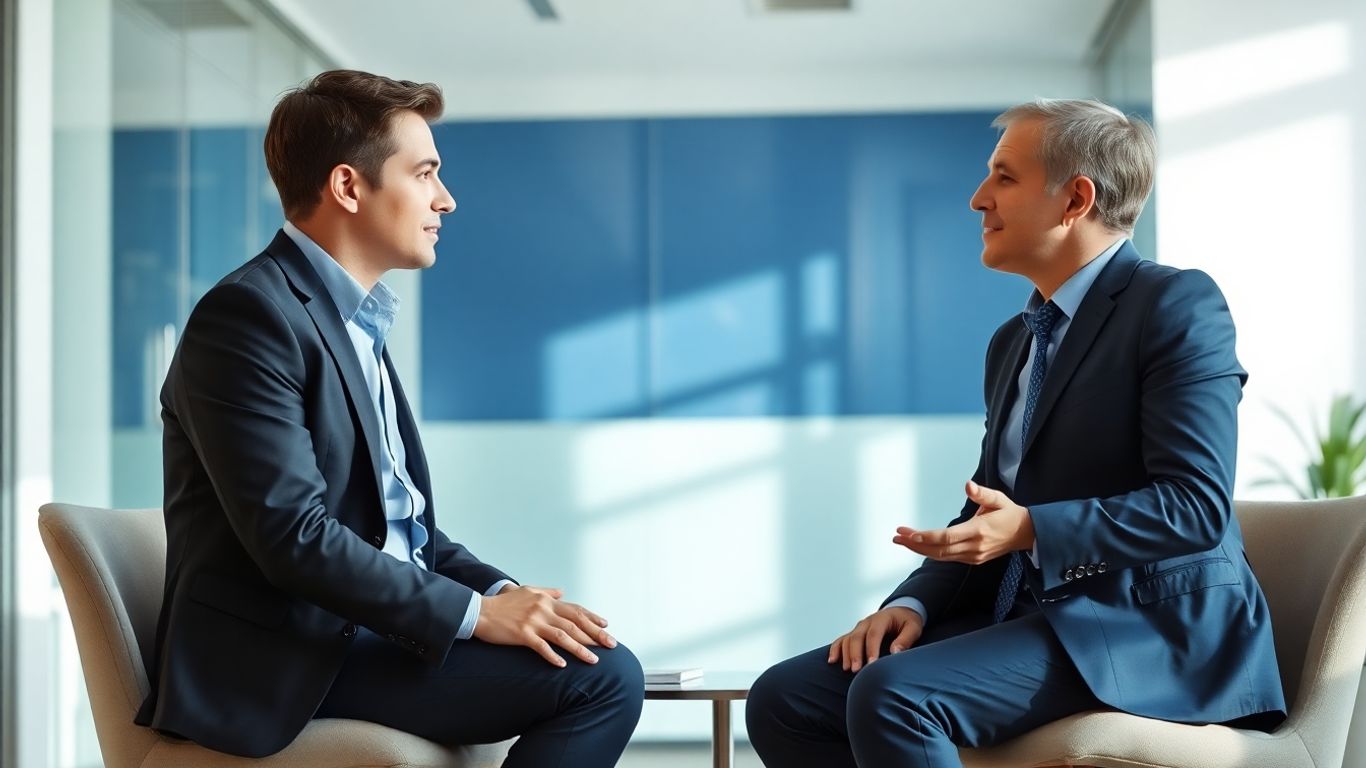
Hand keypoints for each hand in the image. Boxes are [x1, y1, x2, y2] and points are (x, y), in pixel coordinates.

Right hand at [473, 585, 616, 667]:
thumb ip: (546, 592)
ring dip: (580, 649)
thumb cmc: (503, 603)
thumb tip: (562, 592)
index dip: (592, 618)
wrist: (480, 610)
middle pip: (575, 623)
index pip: (575, 609)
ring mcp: (533, 622)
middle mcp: (543, 609)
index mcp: (546, 600)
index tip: (606, 626)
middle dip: (595, 634)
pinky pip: (542, 647)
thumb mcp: (527, 591)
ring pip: (563, 636)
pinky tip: (563, 664)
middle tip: (611, 645)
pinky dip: (554, 656)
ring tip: (594, 660)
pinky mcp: (522, 634)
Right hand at [828, 606, 923, 672]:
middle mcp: (867, 622)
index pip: (874, 634)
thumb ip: (905, 639)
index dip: (871, 649)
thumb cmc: (907, 621)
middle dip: (855, 654)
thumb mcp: (913, 627)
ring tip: (847, 669)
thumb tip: (894, 652)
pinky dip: (835, 649)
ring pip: (848, 639)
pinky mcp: (855, 633)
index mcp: (882, 618)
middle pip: (857, 637)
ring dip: (845, 654)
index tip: (871, 664)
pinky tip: (832, 661)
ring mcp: (859, 627)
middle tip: (856, 670)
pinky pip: (841, 640)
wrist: (900, 612)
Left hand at [892, 480, 1033, 563]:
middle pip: (939, 549)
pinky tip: (918, 545)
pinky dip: (931, 552)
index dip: (928, 537)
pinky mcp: (972, 559)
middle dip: (915, 544)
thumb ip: (982, 493)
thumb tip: (968, 485)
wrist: (1026, 534)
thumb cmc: (1009, 513)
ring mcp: (973, 555)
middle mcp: (975, 546)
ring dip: (919, 549)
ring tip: (901, 540)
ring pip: (941, 556)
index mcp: (979, 530)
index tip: (911, 534)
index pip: (948, 537)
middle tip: (897, 536)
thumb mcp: (998, 499)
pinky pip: (947, 557)